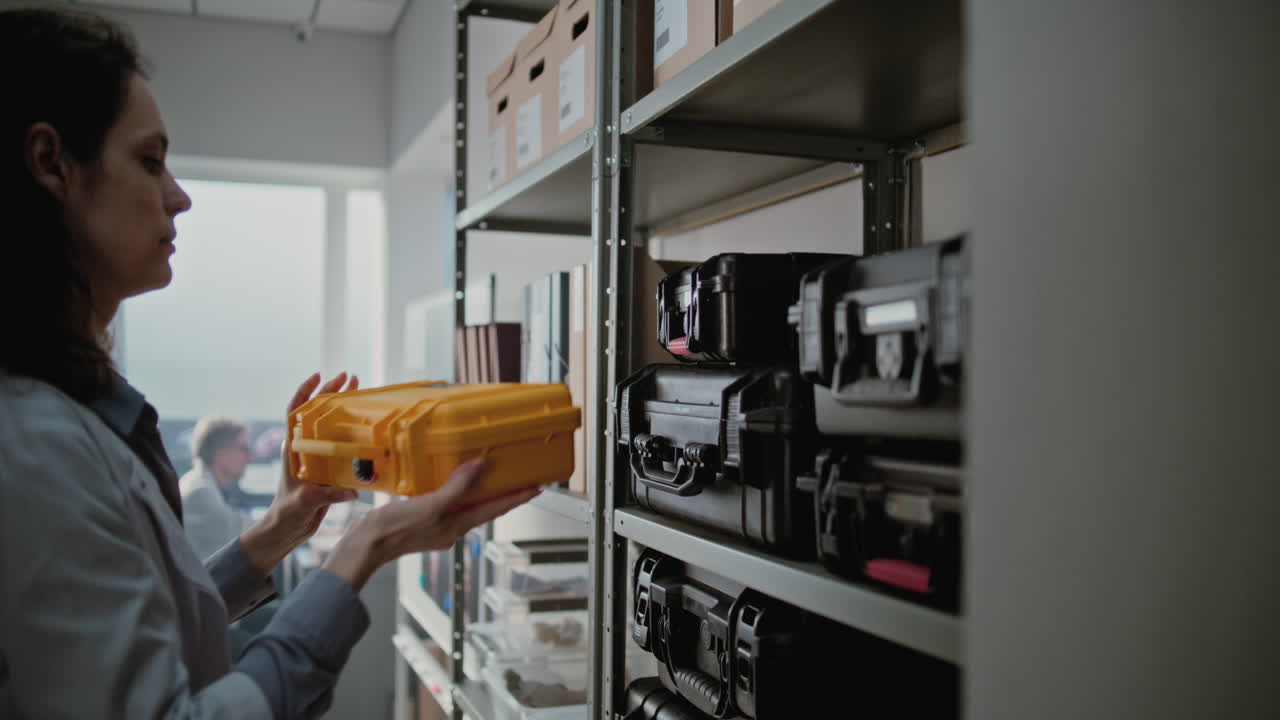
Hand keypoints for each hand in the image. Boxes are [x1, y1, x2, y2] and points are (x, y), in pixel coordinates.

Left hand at [240, 372, 360, 575]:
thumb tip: (351, 491)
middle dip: (330, 391)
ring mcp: (314, 456)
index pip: (295, 411)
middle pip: (316, 411)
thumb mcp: (304, 503)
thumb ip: (325, 495)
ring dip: (342, 405)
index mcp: (293, 448)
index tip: (318, 375)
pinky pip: (339, 442)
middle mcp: (303, 447)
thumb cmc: (287, 515)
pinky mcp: (326, 467)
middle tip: (350, 376)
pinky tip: (365, 423)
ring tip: (358, 388)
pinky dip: (351, 429)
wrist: (286, 531)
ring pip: (328, 423)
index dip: (304, 392)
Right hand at [323, 458, 538, 590]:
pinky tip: (448, 479)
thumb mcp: (430, 506)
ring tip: (490, 475)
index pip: (496, 509)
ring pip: (466, 505)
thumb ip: (456, 487)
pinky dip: (455, 490)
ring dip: (479, 491)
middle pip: (485, 508)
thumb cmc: (395, 530)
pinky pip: (446, 502)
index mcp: (457, 526)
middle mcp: (451, 527)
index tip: (538, 487)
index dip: (518, 497)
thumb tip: (481, 467)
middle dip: (503, 494)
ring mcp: (437, 525)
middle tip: (519, 478)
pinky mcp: (421, 520)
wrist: (365, 547)